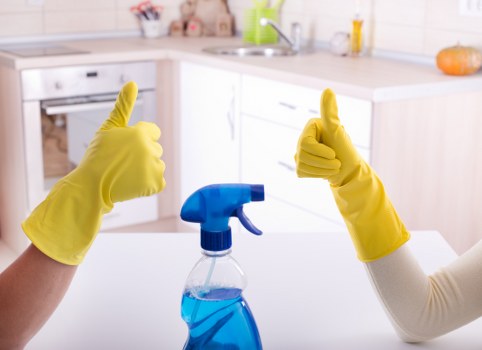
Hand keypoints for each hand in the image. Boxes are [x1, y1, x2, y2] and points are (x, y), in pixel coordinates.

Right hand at [72, 81, 165, 205]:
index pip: (154, 132)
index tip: (126, 148)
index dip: (139, 139)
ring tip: (126, 172)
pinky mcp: (156, 183)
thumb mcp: (108, 127)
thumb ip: (123, 106)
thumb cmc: (98, 155)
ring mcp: (154, 167)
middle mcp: (150, 148)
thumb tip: (132, 83)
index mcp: (141, 133)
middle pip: (156, 149)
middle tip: (123, 162)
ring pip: (158, 165)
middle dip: (143, 154)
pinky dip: (149, 184)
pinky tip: (133, 183)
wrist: (91, 185)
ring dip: (146, 169)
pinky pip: (159, 181)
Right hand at [295, 88, 360, 186]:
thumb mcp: (337, 131)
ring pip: (302, 165)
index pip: (305, 143)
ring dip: (322, 170)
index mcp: (310, 127)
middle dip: (323, 162)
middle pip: (303, 154)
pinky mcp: (300, 167)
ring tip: (334, 167)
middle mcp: (302, 138)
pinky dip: (316, 175)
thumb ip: (329, 112)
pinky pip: (302, 172)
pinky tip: (325, 171)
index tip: (333, 153)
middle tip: (336, 162)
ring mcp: (299, 153)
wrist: (350, 172)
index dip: (320, 151)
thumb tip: (328, 89)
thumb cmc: (346, 150)